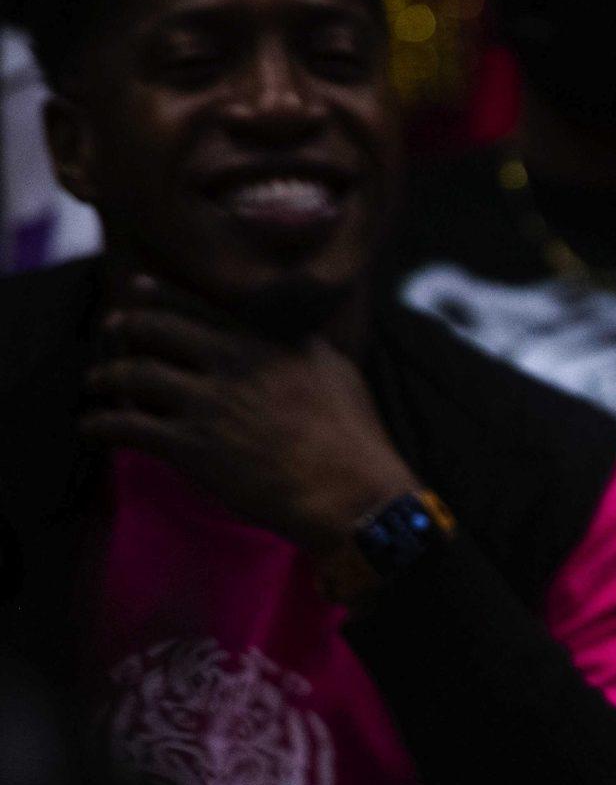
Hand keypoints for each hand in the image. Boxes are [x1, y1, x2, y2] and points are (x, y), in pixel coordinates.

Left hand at [80, 274, 419, 550]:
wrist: (352, 492)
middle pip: (155, 330)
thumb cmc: (355, 440)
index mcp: (266, 342)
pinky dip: (100, 426)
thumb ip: (304, 349)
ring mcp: (208, 404)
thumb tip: (297, 341)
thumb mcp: (338, 374)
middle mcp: (232, 362)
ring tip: (97, 382)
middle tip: (112, 334)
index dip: (157, 296)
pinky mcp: (191, 447)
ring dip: (106, 377)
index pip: (196, 306)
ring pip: (134, 375)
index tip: (136, 291)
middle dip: (125, 329)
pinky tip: (92, 430)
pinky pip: (127, 427)